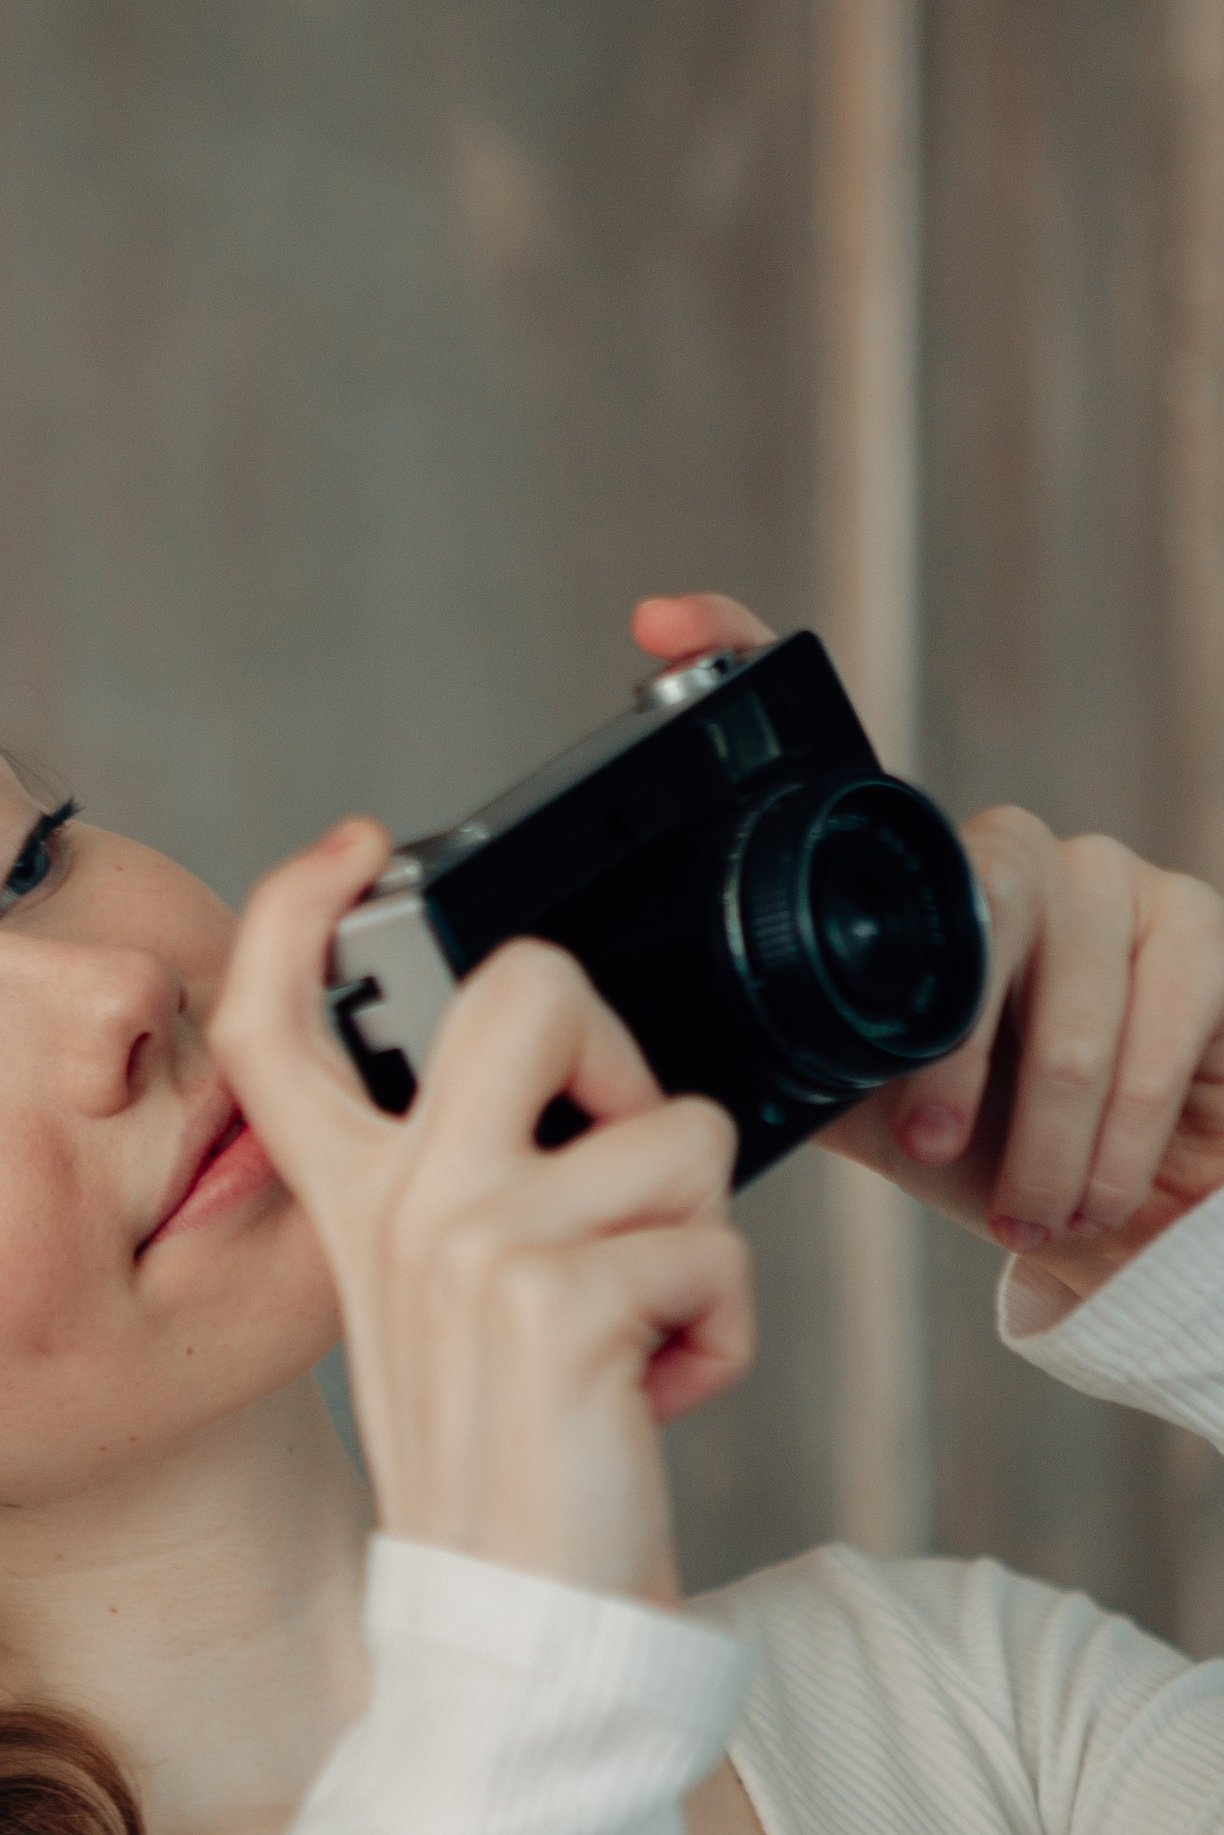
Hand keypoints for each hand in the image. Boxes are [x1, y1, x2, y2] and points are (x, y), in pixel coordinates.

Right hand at [211, 831, 752, 1604]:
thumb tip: (575, 1085)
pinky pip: (716, 1251)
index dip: (297, 911)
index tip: (351, 849)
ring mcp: (472, 1242)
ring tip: (637, 1334)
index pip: (276, 1024)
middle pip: (526, 987)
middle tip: (620, 1156)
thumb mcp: (451, 1307)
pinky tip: (657, 1391)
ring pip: (677, 1134)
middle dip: (622, 1051)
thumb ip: (470, 1187)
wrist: (517, 1625)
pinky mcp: (561, 1299)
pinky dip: (720, 1332)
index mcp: (353, 1200)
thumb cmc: (512, 1464)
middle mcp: (397, 1204)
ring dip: (697, 1243)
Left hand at [637, 594, 1223, 1313]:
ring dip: (1051, 1122)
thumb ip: (785, 1057)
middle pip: (983, 895)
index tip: (664, 620)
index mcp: (912, 893)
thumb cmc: (988, 1149)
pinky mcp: (1199, 926)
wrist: (1117, 1214)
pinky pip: (1163, 1009)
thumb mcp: (863, 1107)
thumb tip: (670, 1051)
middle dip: (956, 1055)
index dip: (746, 658)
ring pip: (1072, 979)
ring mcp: (1107, 878)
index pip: (836, 759)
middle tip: (937, 1152)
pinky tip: (1094, 1180)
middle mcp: (1008, 856)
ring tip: (1029, 1204)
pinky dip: (1124, 1119)